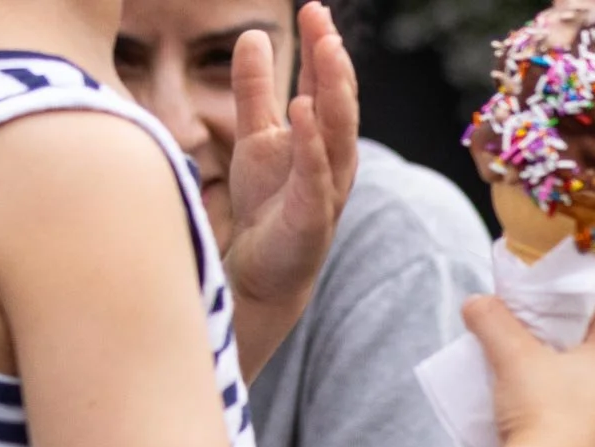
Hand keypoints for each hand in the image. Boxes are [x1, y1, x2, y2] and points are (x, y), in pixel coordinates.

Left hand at [224, 1, 358, 313]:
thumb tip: (253, 35)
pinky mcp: (312, 218)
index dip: (322, 49)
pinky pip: (315, 175)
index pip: (327, 85)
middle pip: (340, 103)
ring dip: (334, 93)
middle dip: (334, 62)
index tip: (314, 10)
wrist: (263, 273)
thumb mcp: (256, 137)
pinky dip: (311, 143)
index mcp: (323, 139)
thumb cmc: (267, 207)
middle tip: (323, 21)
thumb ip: (255, 89)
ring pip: (338, 135)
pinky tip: (302, 112)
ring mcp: (327, 189)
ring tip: (326, 52)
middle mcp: (334, 160)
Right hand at [464, 297, 594, 446]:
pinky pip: (568, 407)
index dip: (566, 297)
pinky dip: (548, 397)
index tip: (540, 292)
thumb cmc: (543, 414)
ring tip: (516, 361)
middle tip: (522, 324)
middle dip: (553, 333)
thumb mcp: (512, 354)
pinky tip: (522, 399)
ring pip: (576, 377)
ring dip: (548, 367)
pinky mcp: (589, 443)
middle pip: (584, 344)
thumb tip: (477, 303)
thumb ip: (492, 319)